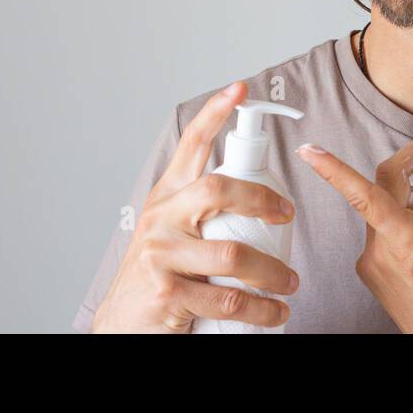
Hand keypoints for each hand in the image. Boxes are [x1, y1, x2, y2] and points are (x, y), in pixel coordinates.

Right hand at [91, 82, 299, 332]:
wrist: (123, 324)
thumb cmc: (160, 275)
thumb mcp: (173, 232)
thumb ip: (202, 211)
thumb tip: (259, 193)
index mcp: (167, 198)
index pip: (191, 146)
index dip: (215, 113)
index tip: (239, 88)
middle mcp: (161, 219)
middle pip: (218, 189)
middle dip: (261, 199)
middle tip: (288, 217)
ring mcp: (160, 255)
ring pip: (233, 254)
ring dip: (272, 273)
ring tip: (289, 283)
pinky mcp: (167, 292)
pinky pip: (229, 298)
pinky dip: (261, 309)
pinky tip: (274, 313)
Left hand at [295, 133, 412, 332]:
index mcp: (410, 247)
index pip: (367, 196)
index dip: (336, 170)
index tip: (311, 151)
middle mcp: (383, 253)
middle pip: (389, 188)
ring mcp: (374, 263)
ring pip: (390, 207)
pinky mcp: (373, 269)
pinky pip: (386, 228)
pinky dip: (412, 225)